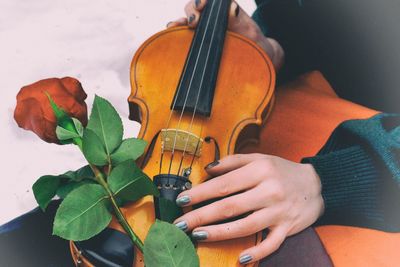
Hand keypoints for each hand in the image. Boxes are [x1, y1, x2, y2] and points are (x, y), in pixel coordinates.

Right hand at [167, 0, 284, 69]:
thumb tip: (231, 8)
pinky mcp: (196, 42)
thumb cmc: (256, 44)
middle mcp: (211, 16)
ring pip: (185, 20)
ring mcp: (203, 29)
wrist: (255, 60)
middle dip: (191, 12)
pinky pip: (182, 36)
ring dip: (178, 22)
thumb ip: (239, 21)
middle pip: (194, 7)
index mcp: (224, 10)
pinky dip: (175, 34)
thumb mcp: (250, 33)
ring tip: (175, 26)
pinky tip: (172, 35)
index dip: (202, 0)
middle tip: (193, 22)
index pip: (210, 1)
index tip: (202, 5)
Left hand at [173, 153, 323, 264]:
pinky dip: (257, 253)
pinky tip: (241, 258)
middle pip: (230, 207)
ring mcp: (279, 212)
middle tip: (181, 223)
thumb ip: (233, 161)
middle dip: (202, 215)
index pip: (224, 184)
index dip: (201, 193)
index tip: (182, 199)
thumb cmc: (281, 170)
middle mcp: (269, 191)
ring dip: (220, 233)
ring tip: (198, 235)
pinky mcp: (288, 228)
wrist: (316, 184)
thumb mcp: (259, 158)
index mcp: (260, 171)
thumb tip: (208, 169)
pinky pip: (272, 244)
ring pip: (246, 226)